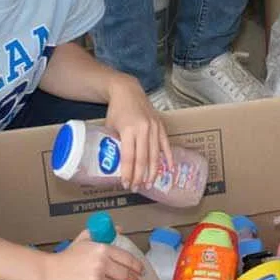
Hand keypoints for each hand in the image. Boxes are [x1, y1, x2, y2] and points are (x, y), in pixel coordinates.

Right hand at [45, 231, 145, 279]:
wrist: (48, 272)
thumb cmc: (66, 257)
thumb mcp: (84, 240)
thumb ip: (102, 234)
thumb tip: (120, 229)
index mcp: (103, 249)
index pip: (128, 259)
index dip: (137, 266)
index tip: (141, 271)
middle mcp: (102, 264)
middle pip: (125, 276)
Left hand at [104, 77, 170, 194]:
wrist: (128, 91)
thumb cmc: (116, 110)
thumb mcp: (110, 127)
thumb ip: (114, 144)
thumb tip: (114, 164)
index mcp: (129, 130)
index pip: (129, 157)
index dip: (128, 173)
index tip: (125, 184)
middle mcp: (144, 129)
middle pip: (143, 158)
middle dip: (140, 176)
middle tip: (136, 188)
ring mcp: (154, 127)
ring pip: (155, 154)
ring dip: (153, 171)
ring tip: (149, 183)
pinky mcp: (161, 125)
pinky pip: (166, 144)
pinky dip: (168, 157)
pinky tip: (169, 169)